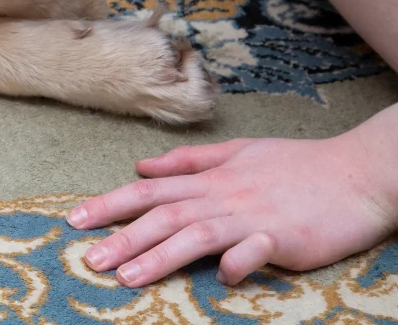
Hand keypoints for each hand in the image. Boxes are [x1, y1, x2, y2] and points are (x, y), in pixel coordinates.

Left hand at [68, 114, 397, 287]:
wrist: (356, 172)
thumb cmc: (297, 165)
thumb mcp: (238, 152)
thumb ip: (189, 161)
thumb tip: (142, 166)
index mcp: (210, 178)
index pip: (149, 191)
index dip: (110, 204)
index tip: (74, 220)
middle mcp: (223, 196)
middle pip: (163, 216)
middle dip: (122, 237)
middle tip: (88, 258)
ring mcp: (252, 217)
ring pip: (196, 234)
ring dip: (159, 256)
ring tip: (126, 277)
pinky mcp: (284, 237)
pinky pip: (255, 252)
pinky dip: (238, 263)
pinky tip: (221, 278)